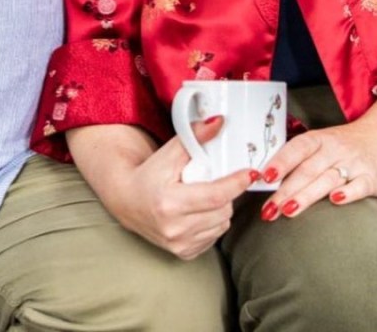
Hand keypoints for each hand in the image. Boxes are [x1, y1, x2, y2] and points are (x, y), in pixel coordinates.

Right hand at [108, 118, 256, 258]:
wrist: (127, 200)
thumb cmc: (148, 175)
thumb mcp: (168, 153)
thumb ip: (195, 137)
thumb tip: (218, 122)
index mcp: (170, 203)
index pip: (215, 196)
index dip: (236, 184)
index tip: (250, 173)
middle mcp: (175, 229)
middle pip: (223, 211)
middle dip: (226, 194)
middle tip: (215, 180)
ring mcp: (179, 245)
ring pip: (221, 225)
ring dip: (220, 209)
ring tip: (204, 195)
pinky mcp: (184, 254)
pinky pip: (213, 237)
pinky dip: (212, 222)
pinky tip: (198, 212)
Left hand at [256, 120, 376, 220]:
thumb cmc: (343, 146)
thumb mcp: (321, 143)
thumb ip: (299, 158)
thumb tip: (266, 176)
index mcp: (319, 139)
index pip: (296, 148)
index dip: (280, 162)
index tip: (264, 176)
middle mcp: (335, 149)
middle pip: (307, 170)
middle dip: (286, 190)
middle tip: (269, 208)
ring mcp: (354, 163)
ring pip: (327, 179)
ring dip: (306, 196)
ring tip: (288, 210)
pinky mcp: (372, 178)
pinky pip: (359, 186)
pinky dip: (348, 194)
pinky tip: (335, 201)